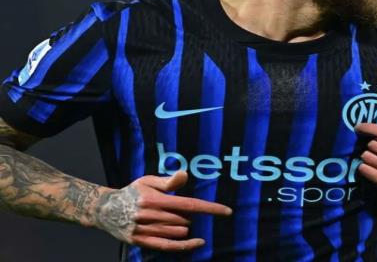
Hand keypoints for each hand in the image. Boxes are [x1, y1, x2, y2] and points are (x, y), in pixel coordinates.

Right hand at [94, 171, 231, 251]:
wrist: (105, 210)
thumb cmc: (132, 192)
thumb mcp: (148, 181)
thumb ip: (169, 181)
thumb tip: (185, 174)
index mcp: (154, 198)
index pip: (189, 204)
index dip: (210, 208)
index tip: (227, 211)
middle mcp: (150, 215)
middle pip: (185, 219)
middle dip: (187, 214)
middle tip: (173, 208)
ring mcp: (145, 230)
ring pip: (179, 231)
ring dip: (183, 225)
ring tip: (169, 217)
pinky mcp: (141, 242)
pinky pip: (169, 246)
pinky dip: (185, 245)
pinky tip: (198, 242)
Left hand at [355, 102, 376, 192]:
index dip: (370, 128)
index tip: (358, 127)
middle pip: (375, 145)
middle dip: (371, 142)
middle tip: (375, 144)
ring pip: (369, 157)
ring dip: (367, 154)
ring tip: (374, 154)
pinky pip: (367, 171)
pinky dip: (364, 166)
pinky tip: (370, 163)